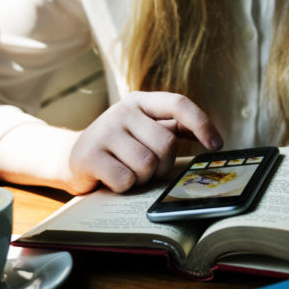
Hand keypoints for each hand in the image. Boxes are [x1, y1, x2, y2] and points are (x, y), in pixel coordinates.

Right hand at [67, 91, 221, 193]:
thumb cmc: (118, 147)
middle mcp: (122, 110)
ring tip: (127, 172)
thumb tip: (213, 138)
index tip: (217, 144)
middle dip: (162, 165)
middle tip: (147, 169)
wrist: (71, 157)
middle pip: (166, 144)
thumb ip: (173, 128)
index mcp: (140, 101)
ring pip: (147, 165)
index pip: (178, 104)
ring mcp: (104, 131)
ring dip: (142, 178)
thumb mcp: (144, 130)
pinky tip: (112, 180)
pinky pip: (126, 179)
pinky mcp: (89, 155)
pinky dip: (124, 187)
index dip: (201, 123)